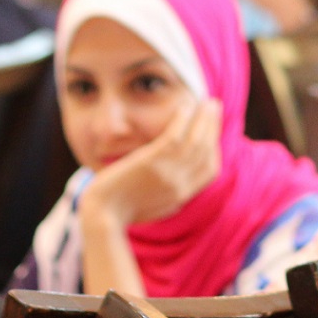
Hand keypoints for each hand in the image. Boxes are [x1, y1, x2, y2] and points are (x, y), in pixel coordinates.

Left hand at [81, 98, 222, 226]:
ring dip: (204, 119)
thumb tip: (179, 194)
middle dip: (213, 127)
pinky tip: (185, 107)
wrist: (102, 216)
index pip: (210, 170)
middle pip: (206, 152)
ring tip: (206, 102)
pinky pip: (176, 137)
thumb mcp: (155, 208)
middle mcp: (181, 185)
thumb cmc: (121, 212)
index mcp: (182, 195)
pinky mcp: (152, 163)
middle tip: (214, 107)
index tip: (212, 132)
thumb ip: (170, 198)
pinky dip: (184, 120)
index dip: (214, 148)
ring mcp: (169, 174)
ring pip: (196, 141)